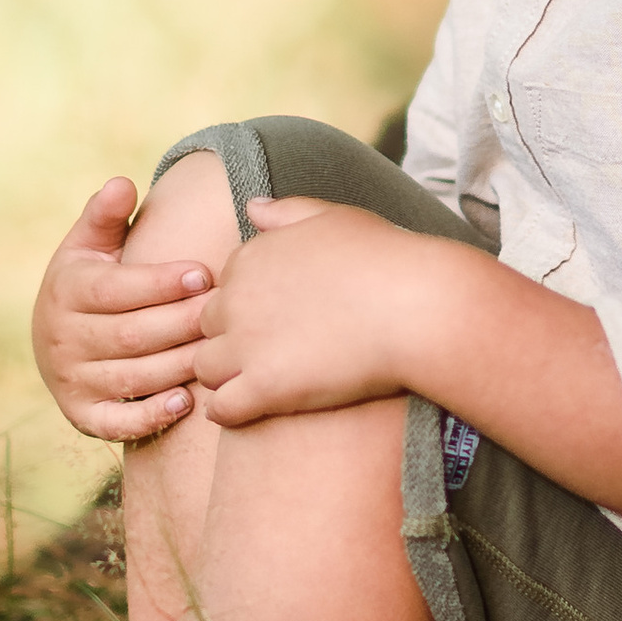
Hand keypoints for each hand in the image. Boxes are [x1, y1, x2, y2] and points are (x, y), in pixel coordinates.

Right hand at [30, 178, 217, 443]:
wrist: (55, 340)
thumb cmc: (89, 282)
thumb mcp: (89, 246)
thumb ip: (106, 215)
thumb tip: (122, 182)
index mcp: (65, 291)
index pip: (115, 290)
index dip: (158, 283)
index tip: (202, 274)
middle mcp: (62, 339)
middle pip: (130, 335)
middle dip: (181, 324)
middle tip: (225, 314)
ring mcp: (71, 380)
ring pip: (132, 377)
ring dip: (178, 366)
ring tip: (221, 353)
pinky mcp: (82, 415)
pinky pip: (116, 423)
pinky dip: (150, 417)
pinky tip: (187, 402)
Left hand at [193, 199, 452, 425]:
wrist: (416, 308)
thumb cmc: (385, 259)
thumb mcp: (333, 218)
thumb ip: (286, 212)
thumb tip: (251, 207)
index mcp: (250, 257)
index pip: (224, 288)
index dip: (247, 307)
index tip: (276, 321)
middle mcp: (237, 298)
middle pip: (207, 327)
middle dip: (230, 340)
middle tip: (268, 356)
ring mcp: (247, 344)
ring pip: (205, 368)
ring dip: (226, 377)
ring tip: (258, 386)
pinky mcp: (264, 388)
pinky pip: (221, 408)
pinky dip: (229, 412)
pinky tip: (253, 411)